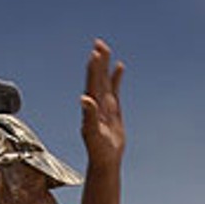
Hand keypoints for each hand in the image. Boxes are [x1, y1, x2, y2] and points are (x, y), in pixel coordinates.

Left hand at [80, 39, 125, 174]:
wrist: (105, 160)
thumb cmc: (97, 149)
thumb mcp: (92, 133)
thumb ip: (89, 115)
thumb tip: (84, 99)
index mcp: (91, 105)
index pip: (92, 81)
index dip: (93, 66)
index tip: (95, 51)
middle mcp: (96, 102)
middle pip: (98, 76)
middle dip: (98, 60)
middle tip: (99, 43)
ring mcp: (105, 105)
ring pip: (105, 80)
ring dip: (105, 66)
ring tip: (106, 49)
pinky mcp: (113, 110)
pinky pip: (115, 89)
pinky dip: (116, 78)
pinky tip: (119, 67)